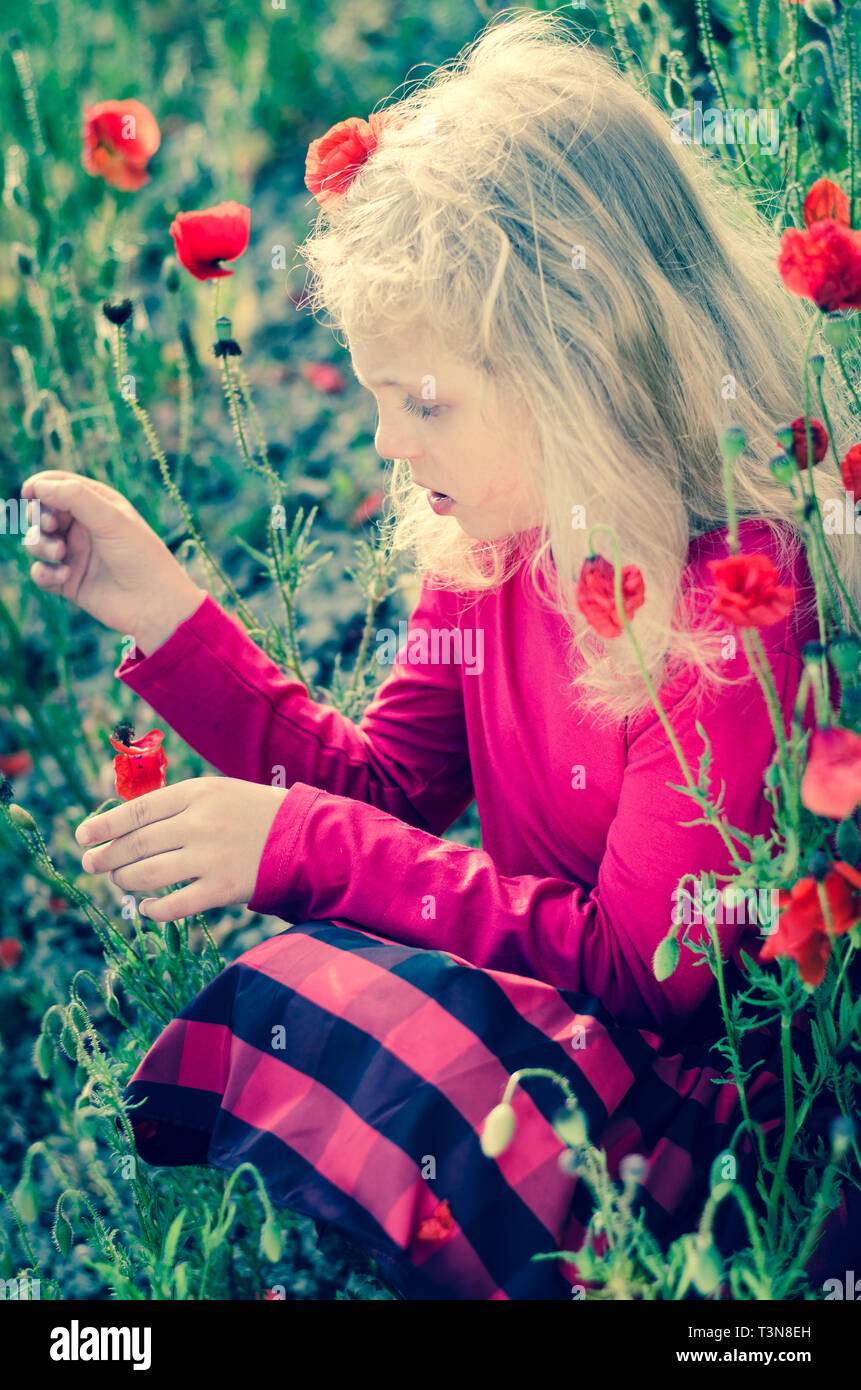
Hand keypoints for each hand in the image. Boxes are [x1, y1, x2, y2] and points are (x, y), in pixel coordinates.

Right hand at [20, 469, 205, 653]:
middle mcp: (85, 528)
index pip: (60, 485)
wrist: (155, 605)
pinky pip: (41, 573)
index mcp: (98, 505)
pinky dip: (45, 574)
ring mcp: (76, 555)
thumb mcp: (110, 519)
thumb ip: (74, 497)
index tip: (28, 493)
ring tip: (60, 554)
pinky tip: (64, 577)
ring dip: (41, 545)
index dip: (40, 486)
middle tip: (52, 526)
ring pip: (37, 542)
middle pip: (43, 513)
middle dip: (39, 517)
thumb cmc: (140, 556)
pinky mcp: (69, 582)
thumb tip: (38, 486)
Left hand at [75, 777, 288, 920]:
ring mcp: (211, 857)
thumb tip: (127, 828)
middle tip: (90, 864)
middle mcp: (200, 823)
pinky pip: (175, 905)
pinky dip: (155, 910)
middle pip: (136, 844)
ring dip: (125, 881)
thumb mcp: (218, 793)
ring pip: (148, 874)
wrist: (308, 837)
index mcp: (197, 793)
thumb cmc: (256, 814)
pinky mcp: (224, 889)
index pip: (136, 811)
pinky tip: (148, 909)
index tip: (82, 837)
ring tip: (120, 881)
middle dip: (106, 857)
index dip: (103, 825)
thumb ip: (177, 807)